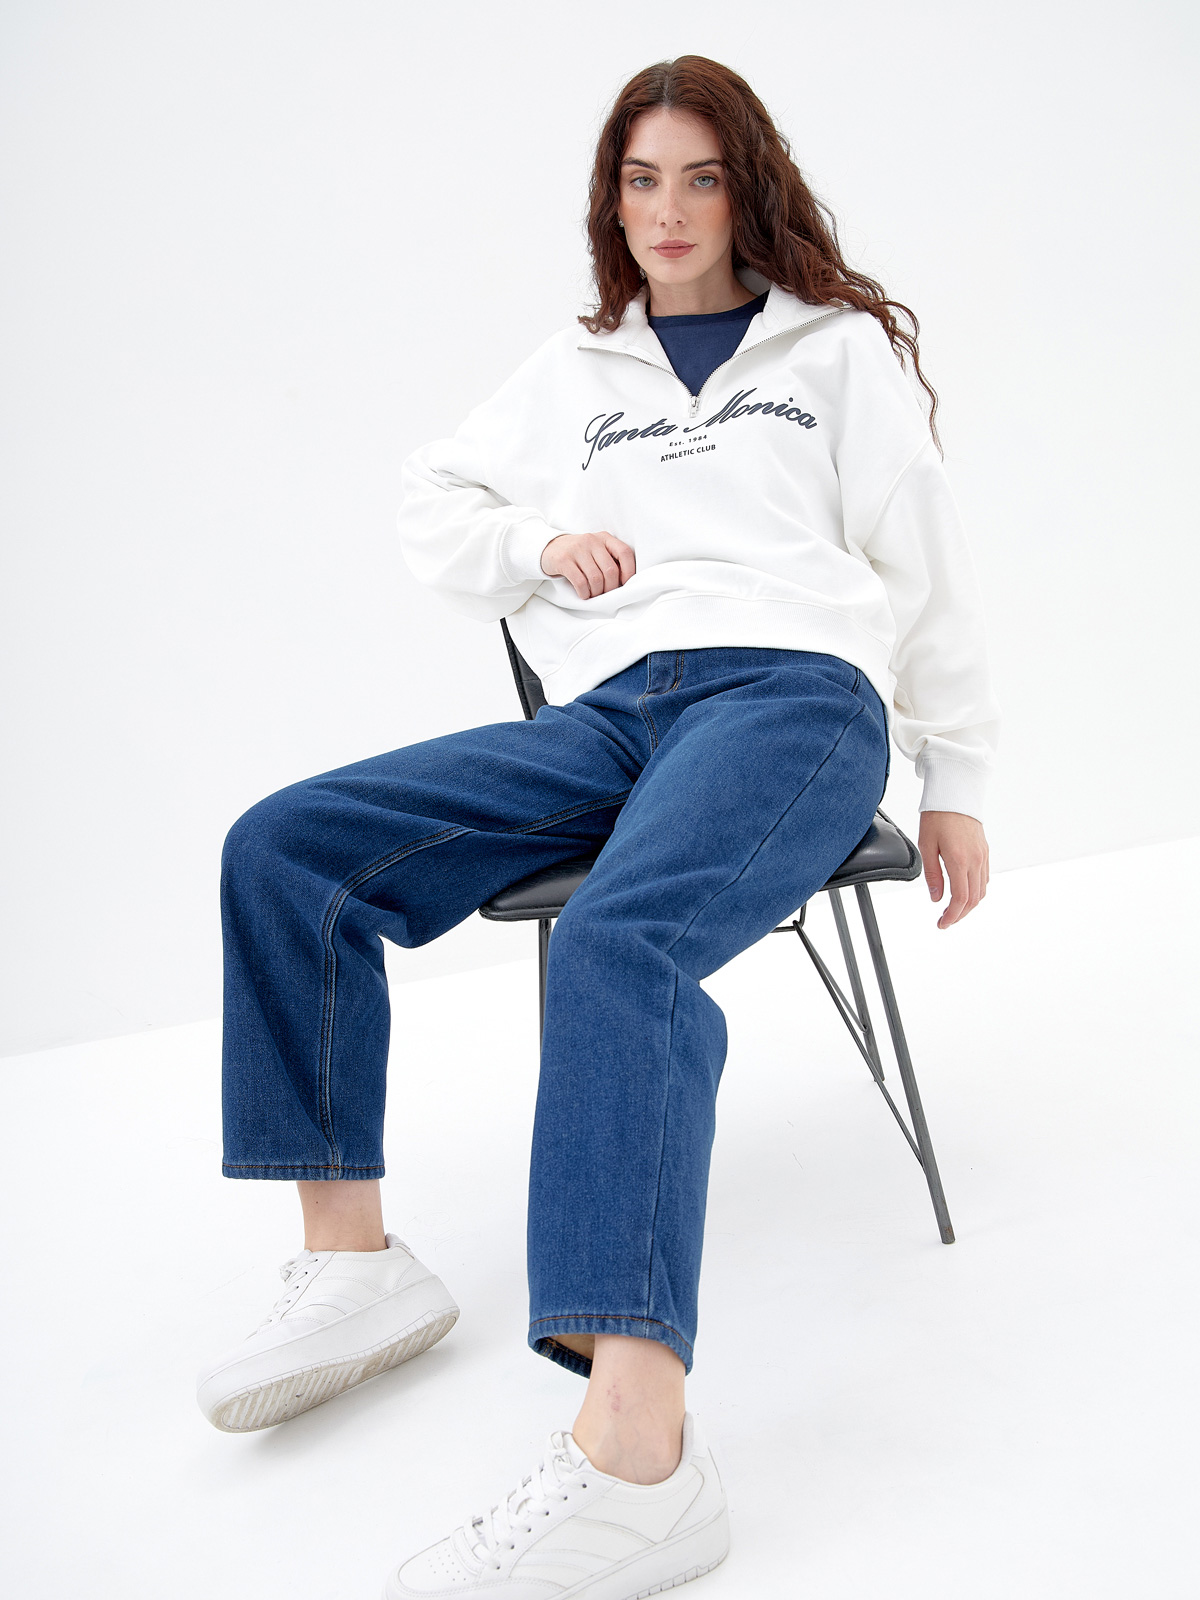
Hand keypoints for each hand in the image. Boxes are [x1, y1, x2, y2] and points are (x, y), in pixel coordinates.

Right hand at [540, 531, 635, 599]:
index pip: (624, 553)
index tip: (624, 583)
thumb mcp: (596, 550)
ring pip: (596, 578)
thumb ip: (610, 559)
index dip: (629, 571)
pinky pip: (580, 582)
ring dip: (596, 592)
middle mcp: (592, 540)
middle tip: (605, 593)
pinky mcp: (563, 560)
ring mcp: (577, 549)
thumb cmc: (579, 554)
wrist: (550, 548)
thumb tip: (624, 582)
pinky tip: (583, 594)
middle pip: (610, 570)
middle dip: (610, 588)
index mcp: (604, 538)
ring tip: (593, 594)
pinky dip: (584, 593)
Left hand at [918, 810, 989, 928]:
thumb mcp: (926, 846)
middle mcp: (975, 860)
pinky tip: (964, 893)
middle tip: (945, 921)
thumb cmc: (937, 816)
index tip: (941, 924)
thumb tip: (937, 898)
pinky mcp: (985, 851)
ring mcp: (983, 856)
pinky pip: (984, 879)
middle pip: (973, 900)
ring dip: (969, 905)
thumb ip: (933, 874)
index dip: (951, 916)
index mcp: (959, 860)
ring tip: (953, 910)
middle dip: (960, 915)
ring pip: (982, 891)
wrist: (955, 794)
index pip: (960, 899)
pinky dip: (976, 892)